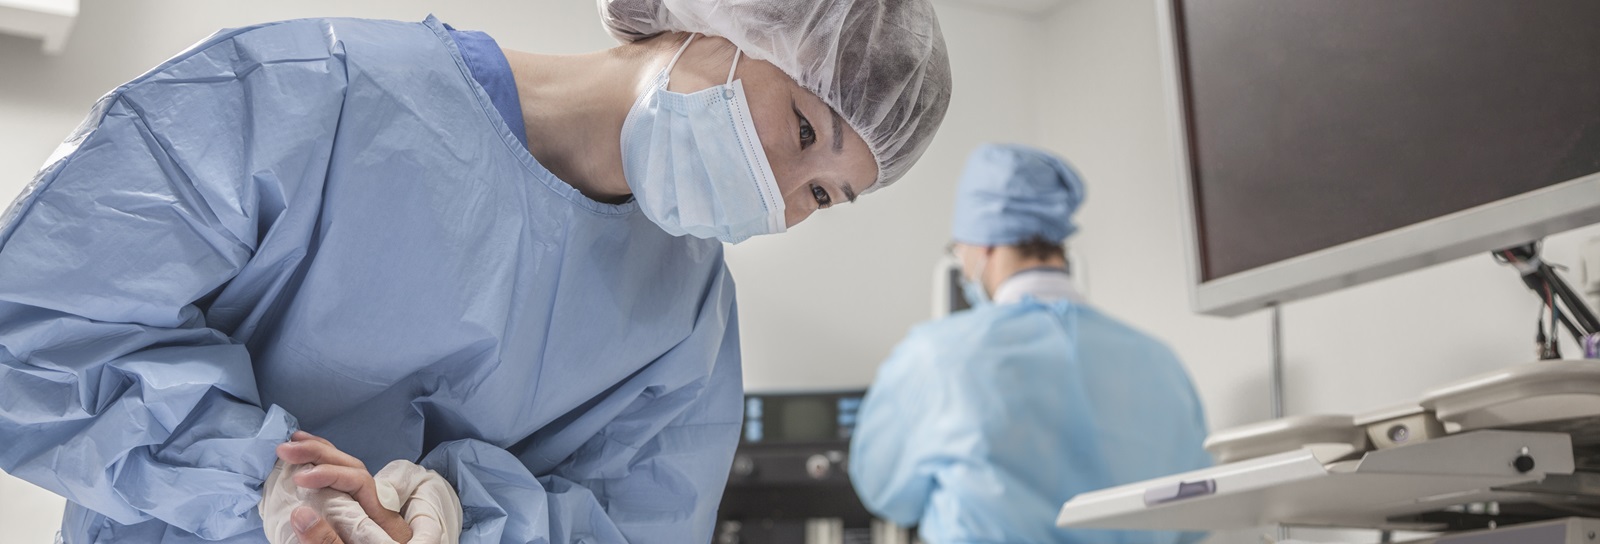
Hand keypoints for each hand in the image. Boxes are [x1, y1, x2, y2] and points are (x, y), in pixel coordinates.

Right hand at [277, 431, 413, 542]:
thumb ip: (326, 541)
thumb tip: (299, 514)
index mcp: (383, 519)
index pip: (358, 480)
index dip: (329, 473)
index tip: (300, 478)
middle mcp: (380, 511)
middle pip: (353, 469)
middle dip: (320, 453)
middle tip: (285, 447)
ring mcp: (370, 515)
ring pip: (349, 474)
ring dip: (322, 457)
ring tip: (295, 444)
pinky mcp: (358, 520)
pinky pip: (342, 489)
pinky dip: (323, 474)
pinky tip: (304, 469)